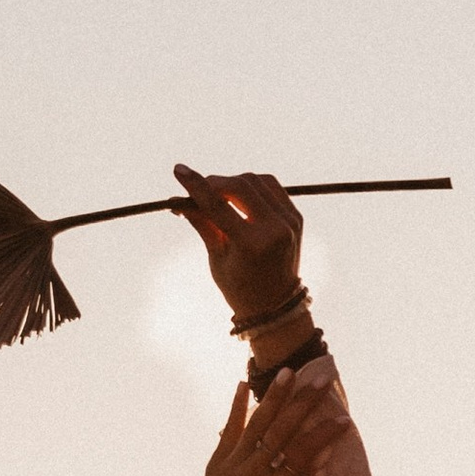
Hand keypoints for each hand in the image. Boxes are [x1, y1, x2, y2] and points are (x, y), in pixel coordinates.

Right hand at [172, 164, 303, 326]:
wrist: (275, 305)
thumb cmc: (238, 286)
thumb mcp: (216, 256)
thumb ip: (202, 222)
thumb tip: (178, 199)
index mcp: (252, 244)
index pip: (218, 205)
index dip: (196, 186)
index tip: (179, 169)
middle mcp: (275, 228)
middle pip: (240, 186)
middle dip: (214, 183)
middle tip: (196, 189)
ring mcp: (290, 220)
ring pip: (257, 181)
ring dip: (233, 183)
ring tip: (216, 195)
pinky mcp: (296, 216)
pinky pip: (271, 187)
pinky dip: (252, 186)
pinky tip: (237, 195)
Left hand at [188, 366, 350, 475]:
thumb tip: (323, 469)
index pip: (304, 452)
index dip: (325, 434)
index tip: (344, 421)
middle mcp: (252, 473)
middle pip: (282, 429)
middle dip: (304, 402)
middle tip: (321, 379)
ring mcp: (231, 466)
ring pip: (256, 424)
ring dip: (273, 397)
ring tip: (288, 372)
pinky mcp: (216, 465)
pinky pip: (228, 431)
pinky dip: (236, 408)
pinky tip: (243, 385)